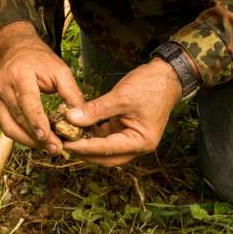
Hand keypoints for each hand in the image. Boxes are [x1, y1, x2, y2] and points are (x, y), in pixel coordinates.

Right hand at [0, 22, 84, 152]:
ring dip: (29, 141)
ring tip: (48, 148)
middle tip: (56, 149)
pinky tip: (37, 142)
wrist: (17, 50)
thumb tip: (81, 120)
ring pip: (10, 127)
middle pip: (19, 118)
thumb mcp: (61, 71)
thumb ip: (71, 94)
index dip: (36, 121)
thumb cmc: (41, 61)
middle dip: (37, 137)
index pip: (27, 101)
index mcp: (20, 73)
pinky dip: (22, 137)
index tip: (46, 137)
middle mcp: (4, 85)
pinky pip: (7, 127)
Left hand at [64, 58, 181, 165]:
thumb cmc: (150, 85)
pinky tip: (79, 131)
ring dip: (89, 147)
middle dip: (86, 153)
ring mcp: (133, 141)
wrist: (167, 75)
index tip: (67, 144)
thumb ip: (95, 110)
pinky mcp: (127, 133)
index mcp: (141, 141)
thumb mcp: (121, 96)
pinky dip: (94, 137)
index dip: (86, 148)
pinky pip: (108, 140)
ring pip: (106, 151)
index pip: (108, 149)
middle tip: (65, 146)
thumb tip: (71, 118)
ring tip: (69, 139)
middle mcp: (138, 146)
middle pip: (107, 158)